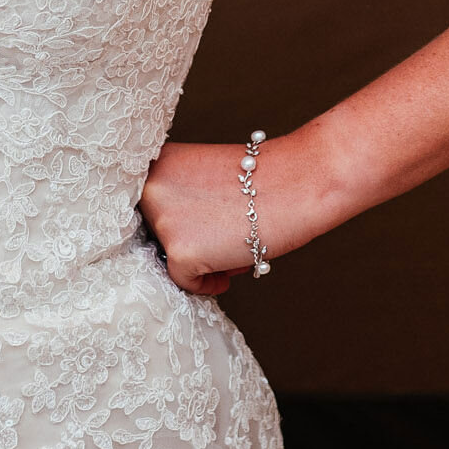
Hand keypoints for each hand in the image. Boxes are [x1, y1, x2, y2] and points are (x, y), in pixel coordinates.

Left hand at [139, 136, 320, 296]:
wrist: (298, 182)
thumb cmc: (263, 180)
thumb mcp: (208, 177)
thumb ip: (182, 198)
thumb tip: (173, 236)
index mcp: (159, 164)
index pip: (150, 207)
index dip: (176, 220)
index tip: (197, 224)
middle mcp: (152, 189)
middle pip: (158, 233)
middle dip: (188, 239)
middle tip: (221, 235)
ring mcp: (164, 221)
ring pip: (172, 257)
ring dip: (200, 259)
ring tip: (232, 244)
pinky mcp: (181, 252)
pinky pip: (186, 282)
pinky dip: (207, 284)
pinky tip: (231, 268)